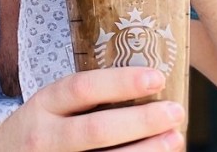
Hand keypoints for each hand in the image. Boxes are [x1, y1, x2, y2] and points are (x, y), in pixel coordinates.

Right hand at [0, 67, 184, 150]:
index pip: (82, 88)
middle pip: (96, 129)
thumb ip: (85, 99)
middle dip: (141, 121)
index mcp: (44, 105)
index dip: (121, 83)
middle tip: (176, 111)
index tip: (156, 78)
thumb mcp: (51, 106)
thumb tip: (148, 85)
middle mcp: (46, 137)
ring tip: (175, 139)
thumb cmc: (41, 129)